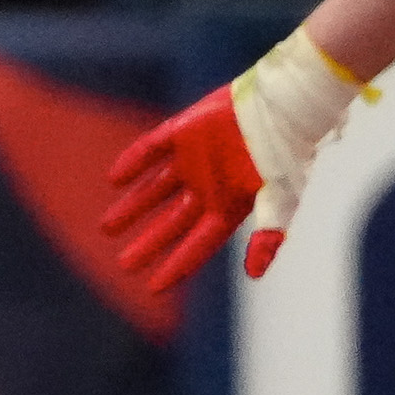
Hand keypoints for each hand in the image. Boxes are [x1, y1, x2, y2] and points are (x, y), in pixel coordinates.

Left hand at [101, 31, 367, 289]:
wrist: (284, 107)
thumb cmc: (287, 156)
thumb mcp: (280, 199)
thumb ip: (268, 234)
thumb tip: (255, 274)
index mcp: (229, 205)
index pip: (198, 242)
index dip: (177, 264)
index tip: (154, 287)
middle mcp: (209, 186)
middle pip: (172, 222)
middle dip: (150, 243)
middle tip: (125, 265)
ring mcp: (194, 159)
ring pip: (156, 189)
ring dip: (133, 208)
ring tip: (108, 228)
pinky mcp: (184, 131)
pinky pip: (151, 149)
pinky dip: (133, 163)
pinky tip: (115, 179)